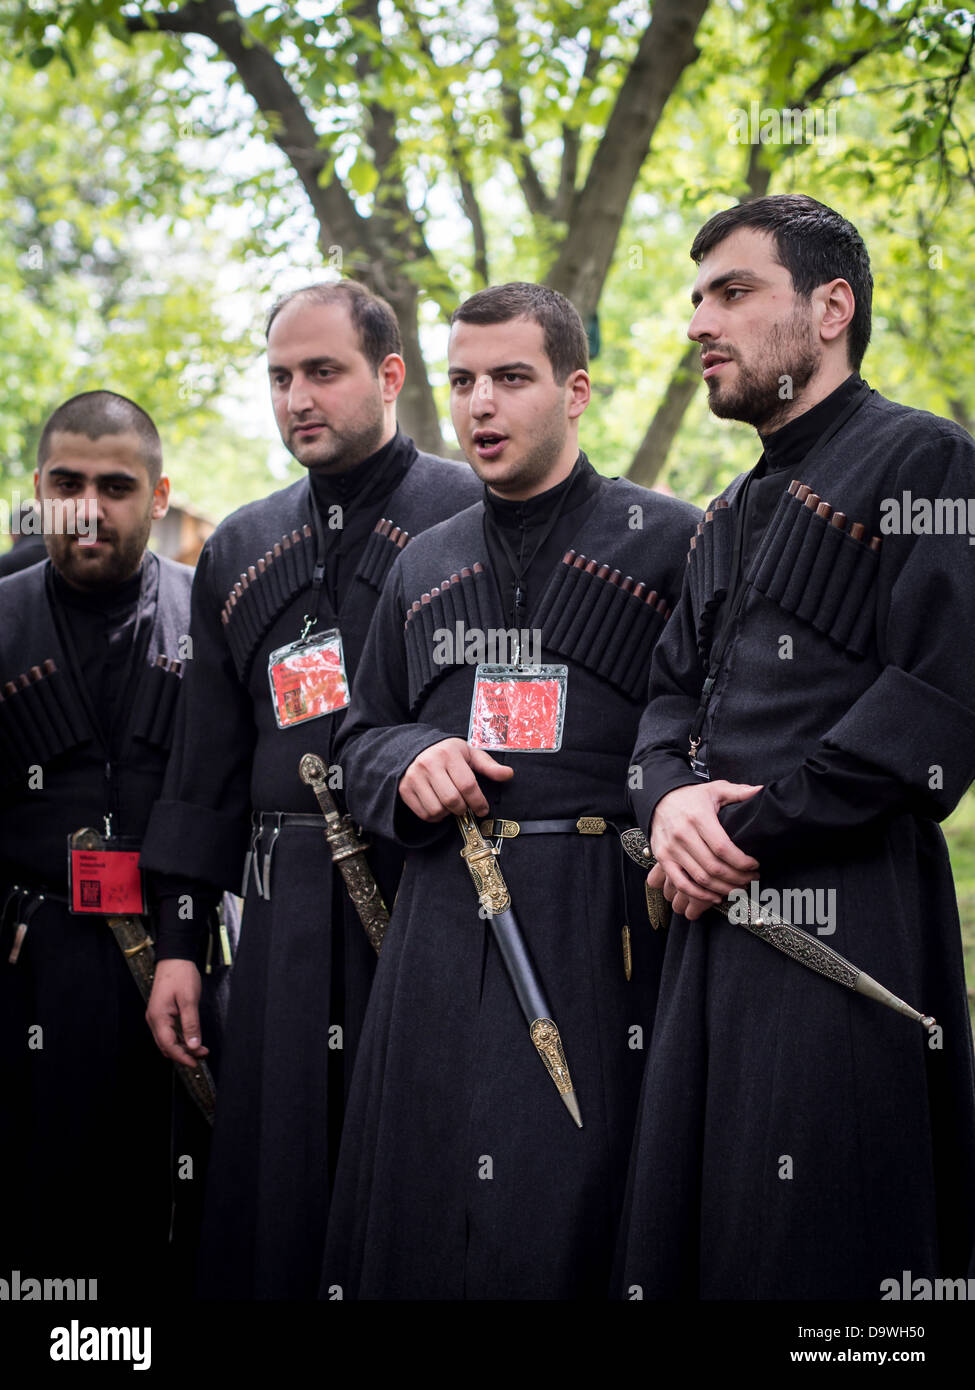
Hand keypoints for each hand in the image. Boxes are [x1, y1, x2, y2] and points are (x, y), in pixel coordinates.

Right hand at [146, 959, 206, 1066]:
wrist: (175, 957)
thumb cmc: (181, 975)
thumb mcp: (189, 999)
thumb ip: (191, 1024)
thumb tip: (194, 1045)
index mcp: (158, 1017)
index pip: (168, 1045)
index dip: (182, 1057)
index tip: (196, 1063)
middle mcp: (154, 1019)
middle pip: (166, 1045)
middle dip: (184, 1054)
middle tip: (202, 1056)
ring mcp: (157, 1016)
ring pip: (168, 1040)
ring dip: (183, 1047)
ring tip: (201, 1049)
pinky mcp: (162, 1012)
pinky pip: (169, 1031)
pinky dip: (180, 1038)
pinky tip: (192, 1038)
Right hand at [398, 738, 513, 820]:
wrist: (415, 748)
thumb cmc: (447, 753)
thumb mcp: (469, 754)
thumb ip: (488, 766)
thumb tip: (508, 775)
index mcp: (448, 753)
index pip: (467, 785)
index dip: (478, 801)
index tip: (483, 809)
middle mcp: (429, 764)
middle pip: (452, 800)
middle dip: (463, 809)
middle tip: (466, 807)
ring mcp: (414, 777)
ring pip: (437, 810)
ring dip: (448, 813)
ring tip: (451, 805)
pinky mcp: (405, 789)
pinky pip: (424, 814)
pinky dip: (435, 816)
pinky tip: (439, 806)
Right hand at [648, 780, 761, 919]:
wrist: (659, 799)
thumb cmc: (692, 797)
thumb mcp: (715, 789)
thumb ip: (738, 792)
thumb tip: (761, 791)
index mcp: (698, 817)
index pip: (723, 848)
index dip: (741, 861)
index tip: (754, 865)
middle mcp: (682, 834)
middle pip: (714, 866)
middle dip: (737, 877)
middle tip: (751, 879)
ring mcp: (671, 849)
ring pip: (700, 878)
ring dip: (723, 888)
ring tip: (738, 887)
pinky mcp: (663, 859)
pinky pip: (681, 883)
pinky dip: (699, 895)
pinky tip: (715, 897)